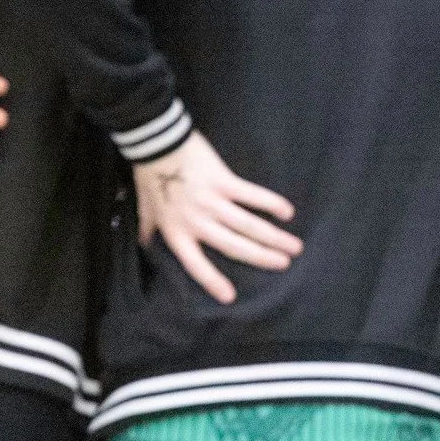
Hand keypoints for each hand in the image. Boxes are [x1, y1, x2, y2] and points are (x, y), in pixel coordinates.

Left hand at [134, 131, 300, 303]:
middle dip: (262, 257)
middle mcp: (197, 222)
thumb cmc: (149, 175)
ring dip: (274, 238)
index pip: (196, 264)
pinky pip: (251, 195)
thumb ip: (149, 228)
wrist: (156, 143)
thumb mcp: (145, 208)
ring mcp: (212, 202)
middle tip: (284, 264)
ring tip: (294, 247)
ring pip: (248, 226)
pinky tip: (287, 212)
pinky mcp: (223, 181)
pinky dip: (271, 204)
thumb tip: (145, 244)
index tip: (230, 297)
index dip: (212, 281)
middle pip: (234, 246)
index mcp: (176, 232)